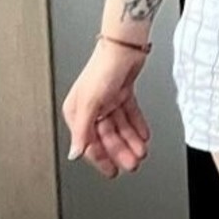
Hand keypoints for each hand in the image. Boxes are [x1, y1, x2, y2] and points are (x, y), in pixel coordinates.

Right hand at [62, 42, 151, 178]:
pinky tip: (143, 135)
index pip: (89, 141)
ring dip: (131, 140)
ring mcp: (107, 100)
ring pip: (120, 127)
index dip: (101, 158)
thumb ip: (83, 131)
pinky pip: (130, 114)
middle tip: (133, 163)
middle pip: (107, 136)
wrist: (124, 47)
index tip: (112, 171)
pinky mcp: (122, 93)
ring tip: (142, 152)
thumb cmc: (102, 68)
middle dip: (121, 151)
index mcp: (77, 111)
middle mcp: (91, 107)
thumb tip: (75, 153)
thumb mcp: (90, 103)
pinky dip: (137, 125)